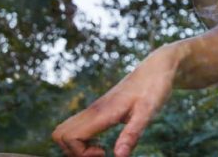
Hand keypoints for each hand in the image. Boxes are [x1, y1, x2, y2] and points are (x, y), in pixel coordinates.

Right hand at [53, 44, 184, 156]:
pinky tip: (102, 143)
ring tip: (100, 150)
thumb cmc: (154, 87)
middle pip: (60, 134)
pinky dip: (82, 141)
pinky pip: (76, 127)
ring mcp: (93, 110)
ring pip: (65, 130)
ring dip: (76, 146)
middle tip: (99, 154)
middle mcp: (92, 110)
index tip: (104, 153)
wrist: (157, 68)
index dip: (81, 153)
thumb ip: (132, 134)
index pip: (70, 137)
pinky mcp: (98, 111)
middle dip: (74, 151)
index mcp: (101, 112)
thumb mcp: (148, 112)